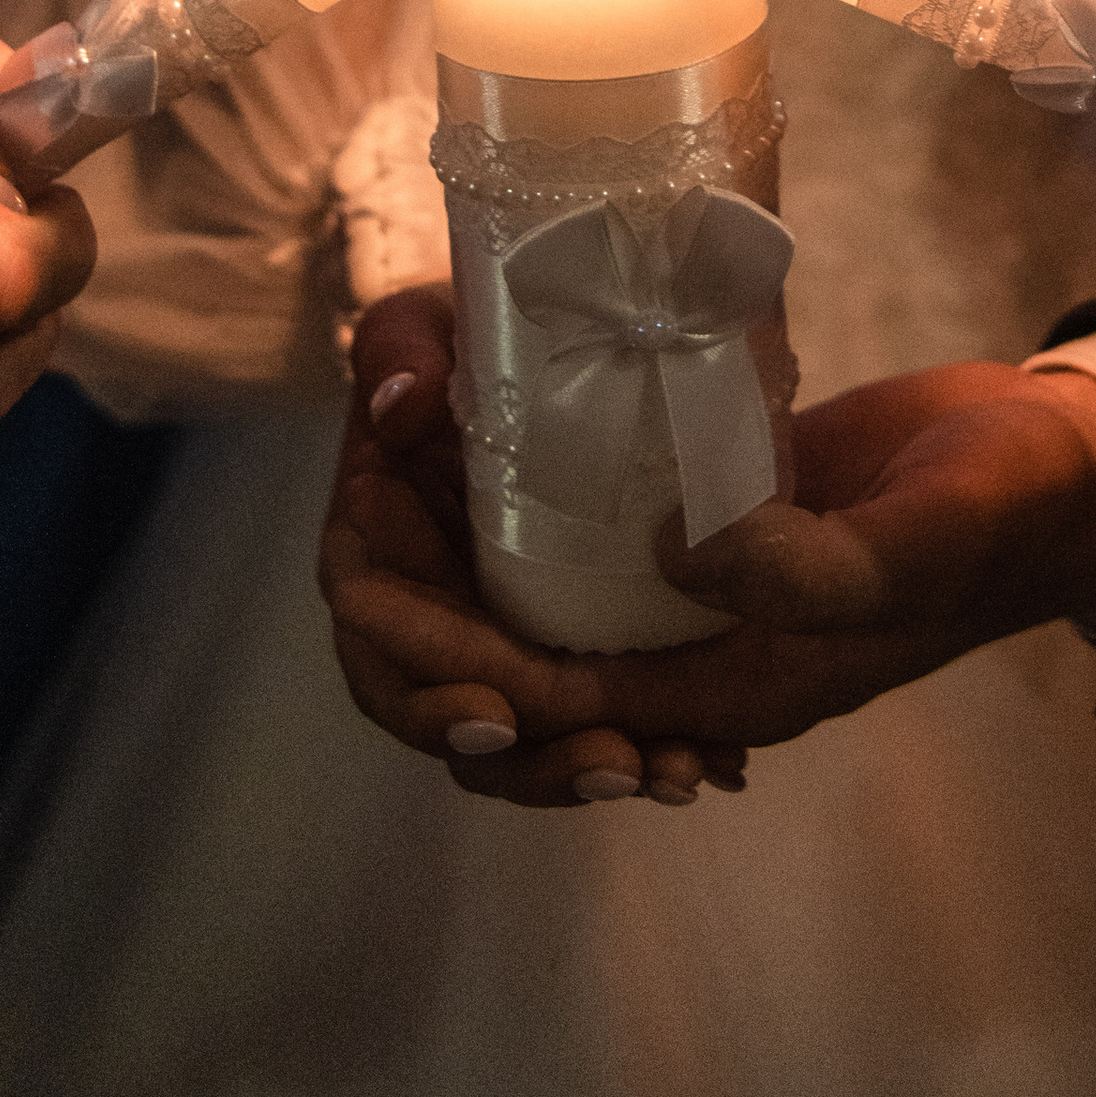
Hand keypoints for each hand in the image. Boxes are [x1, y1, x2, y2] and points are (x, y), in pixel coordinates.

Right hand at [322, 287, 752, 809]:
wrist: (548, 334)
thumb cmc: (463, 330)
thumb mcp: (423, 323)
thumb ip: (401, 350)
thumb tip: (402, 406)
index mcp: (379, 553)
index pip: (382, 645)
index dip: (428, 694)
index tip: (496, 716)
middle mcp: (434, 611)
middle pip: (461, 720)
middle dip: (532, 761)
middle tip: (612, 764)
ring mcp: (502, 633)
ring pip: (534, 737)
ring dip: (594, 768)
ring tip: (675, 773)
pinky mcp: (571, 638)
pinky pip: (598, 712)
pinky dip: (650, 743)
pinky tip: (716, 762)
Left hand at [323, 324, 1095, 779]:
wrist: (1063, 466)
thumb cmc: (1009, 507)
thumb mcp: (928, 536)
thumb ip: (817, 566)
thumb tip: (677, 558)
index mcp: (730, 682)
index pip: (540, 703)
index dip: (439, 656)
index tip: (369, 566)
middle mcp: (692, 648)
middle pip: (506, 666)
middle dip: (415, 595)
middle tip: (371, 468)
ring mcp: (694, 585)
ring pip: (530, 594)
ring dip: (452, 534)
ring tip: (402, 425)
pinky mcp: (702, 517)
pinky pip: (581, 527)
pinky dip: (515, 482)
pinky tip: (478, 400)